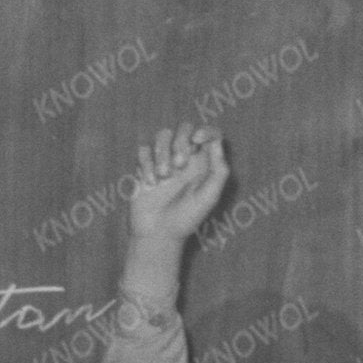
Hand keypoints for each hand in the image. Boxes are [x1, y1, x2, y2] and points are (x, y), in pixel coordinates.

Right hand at [119, 123, 232, 261]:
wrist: (159, 233)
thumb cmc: (188, 217)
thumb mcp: (210, 196)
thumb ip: (218, 170)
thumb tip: (216, 142)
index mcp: (205, 163)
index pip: (209, 134)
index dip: (205, 130)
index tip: (196, 140)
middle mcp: (186, 158)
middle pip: (184, 128)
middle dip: (180, 141)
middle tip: (180, 165)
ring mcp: (165, 160)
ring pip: (162, 135)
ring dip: (162, 153)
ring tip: (164, 178)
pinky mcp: (145, 167)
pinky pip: (143, 149)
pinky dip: (146, 164)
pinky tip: (151, 184)